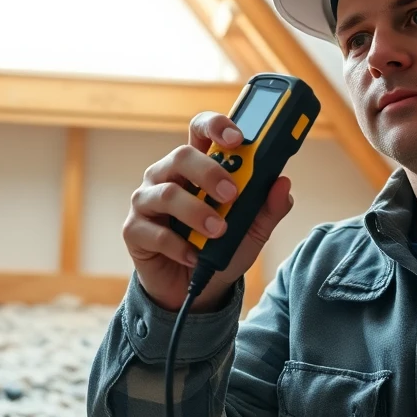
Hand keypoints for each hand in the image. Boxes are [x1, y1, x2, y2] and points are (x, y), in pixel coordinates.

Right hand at [124, 110, 293, 312]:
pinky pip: (155, 231)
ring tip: (218, 231)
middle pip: (181, 156)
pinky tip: (194, 256)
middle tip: (232, 193)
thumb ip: (268, 207)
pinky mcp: (134, 230)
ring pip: (166, 193)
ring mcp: (147, 201)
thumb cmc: (220, 248)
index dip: (216, 126)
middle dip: (209, 172)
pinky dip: (179, 246)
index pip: (200, 130)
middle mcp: (167, 175)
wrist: (194, 290)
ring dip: (196, 212)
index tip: (237, 138)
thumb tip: (283, 183)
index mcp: (196, 166)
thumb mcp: (252, 230)